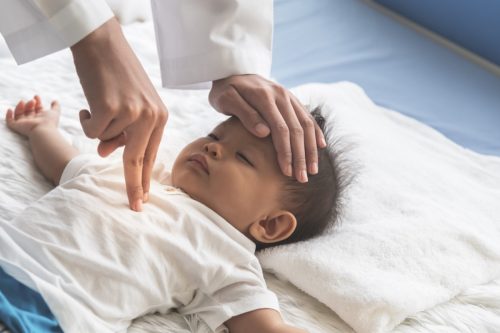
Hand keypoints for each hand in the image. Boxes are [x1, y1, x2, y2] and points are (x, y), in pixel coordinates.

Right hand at [5, 95, 59, 136]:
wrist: (43, 130)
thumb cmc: (49, 122)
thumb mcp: (55, 112)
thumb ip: (56, 106)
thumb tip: (55, 100)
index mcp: (40, 117)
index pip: (37, 108)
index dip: (36, 101)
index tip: (36, 96)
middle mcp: (32, 121)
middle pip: (28, 110)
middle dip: (29, 103)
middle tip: (33, 101)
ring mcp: (24, 124)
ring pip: (19, 114)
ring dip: (20, 107)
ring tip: (24, 102)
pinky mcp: (17, 126)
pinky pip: (10, 121)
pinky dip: (8, 115)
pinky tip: (10, 109)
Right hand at [71, 18, 167, 211]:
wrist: (102, 43)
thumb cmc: (115, 74)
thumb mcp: (127, 105)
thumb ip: (122, 131)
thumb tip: (104, 153)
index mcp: (160, 116)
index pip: (151, 154)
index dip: (146, 178)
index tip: (145, 199)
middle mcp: (151, 116)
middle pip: (137, 160)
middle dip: (134, 186)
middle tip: (135, 208)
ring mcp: (133, 113)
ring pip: (105, 142)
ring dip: (97, 127)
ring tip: (100, 103)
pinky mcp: (112, 109)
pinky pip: (92, 131)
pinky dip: (85, 119)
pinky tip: (90, 101)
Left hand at [209, 74, 325, 182]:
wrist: (232, 69)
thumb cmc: (225, 89)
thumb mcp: (227, 100)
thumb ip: (246, 115)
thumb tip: (264, 133)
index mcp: (265, 98)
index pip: (281, 129)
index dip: (285, 152)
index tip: (286, 171)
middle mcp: (281, 96)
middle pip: (297, 130)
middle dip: (301, 157)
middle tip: (302, 179)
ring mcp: (288, 97)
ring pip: (306, 125)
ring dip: (310, 149)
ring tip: (312, 170)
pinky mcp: (291, 99)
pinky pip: (307, 116)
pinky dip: (315, 132)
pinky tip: (320, 147)